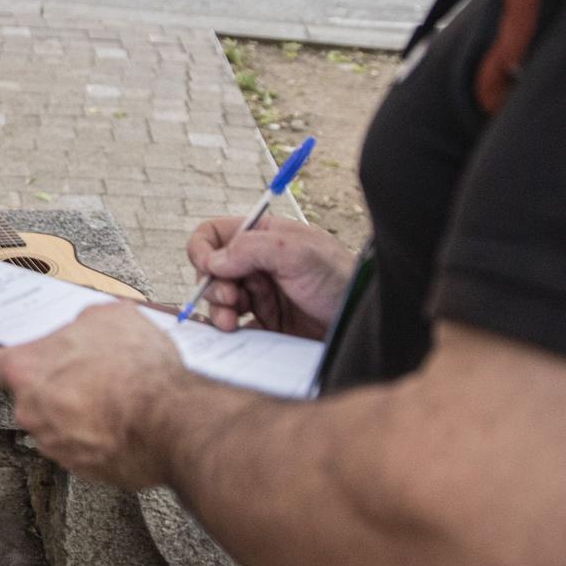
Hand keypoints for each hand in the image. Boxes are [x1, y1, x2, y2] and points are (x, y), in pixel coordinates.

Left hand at [0, 302, 190, 489]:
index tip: (29, 358)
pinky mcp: (81, 469)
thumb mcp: (110, 317)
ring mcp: (54, 445)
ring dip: (76, 414)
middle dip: (55, 386)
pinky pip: (80, 449)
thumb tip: (82, 326)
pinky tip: (120, 422)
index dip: (16, 358)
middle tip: (87, 375)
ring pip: (56, 425)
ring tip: (111, 398)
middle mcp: (31, 412)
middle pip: (30, 396)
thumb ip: (81, 322)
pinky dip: (96, 438)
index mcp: (27, 370)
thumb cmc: (138, 370)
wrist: (171, 420)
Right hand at [185, 217, 355, 338]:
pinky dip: (225, 327)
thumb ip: (251, 248)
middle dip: (213, 284)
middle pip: (212, 270)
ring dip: (217, 308)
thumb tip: (213, 260)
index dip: (204, 248)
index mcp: (264, 238)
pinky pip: (232, 323)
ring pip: (218, 298)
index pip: (216, 234)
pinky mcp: (264, 323)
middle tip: (231, 298)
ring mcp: (260, 295)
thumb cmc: (341, 281)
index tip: (208, 266)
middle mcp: (258, 265)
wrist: (361, 324)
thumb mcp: (298, 253)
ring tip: (230, 322)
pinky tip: (233, 331)